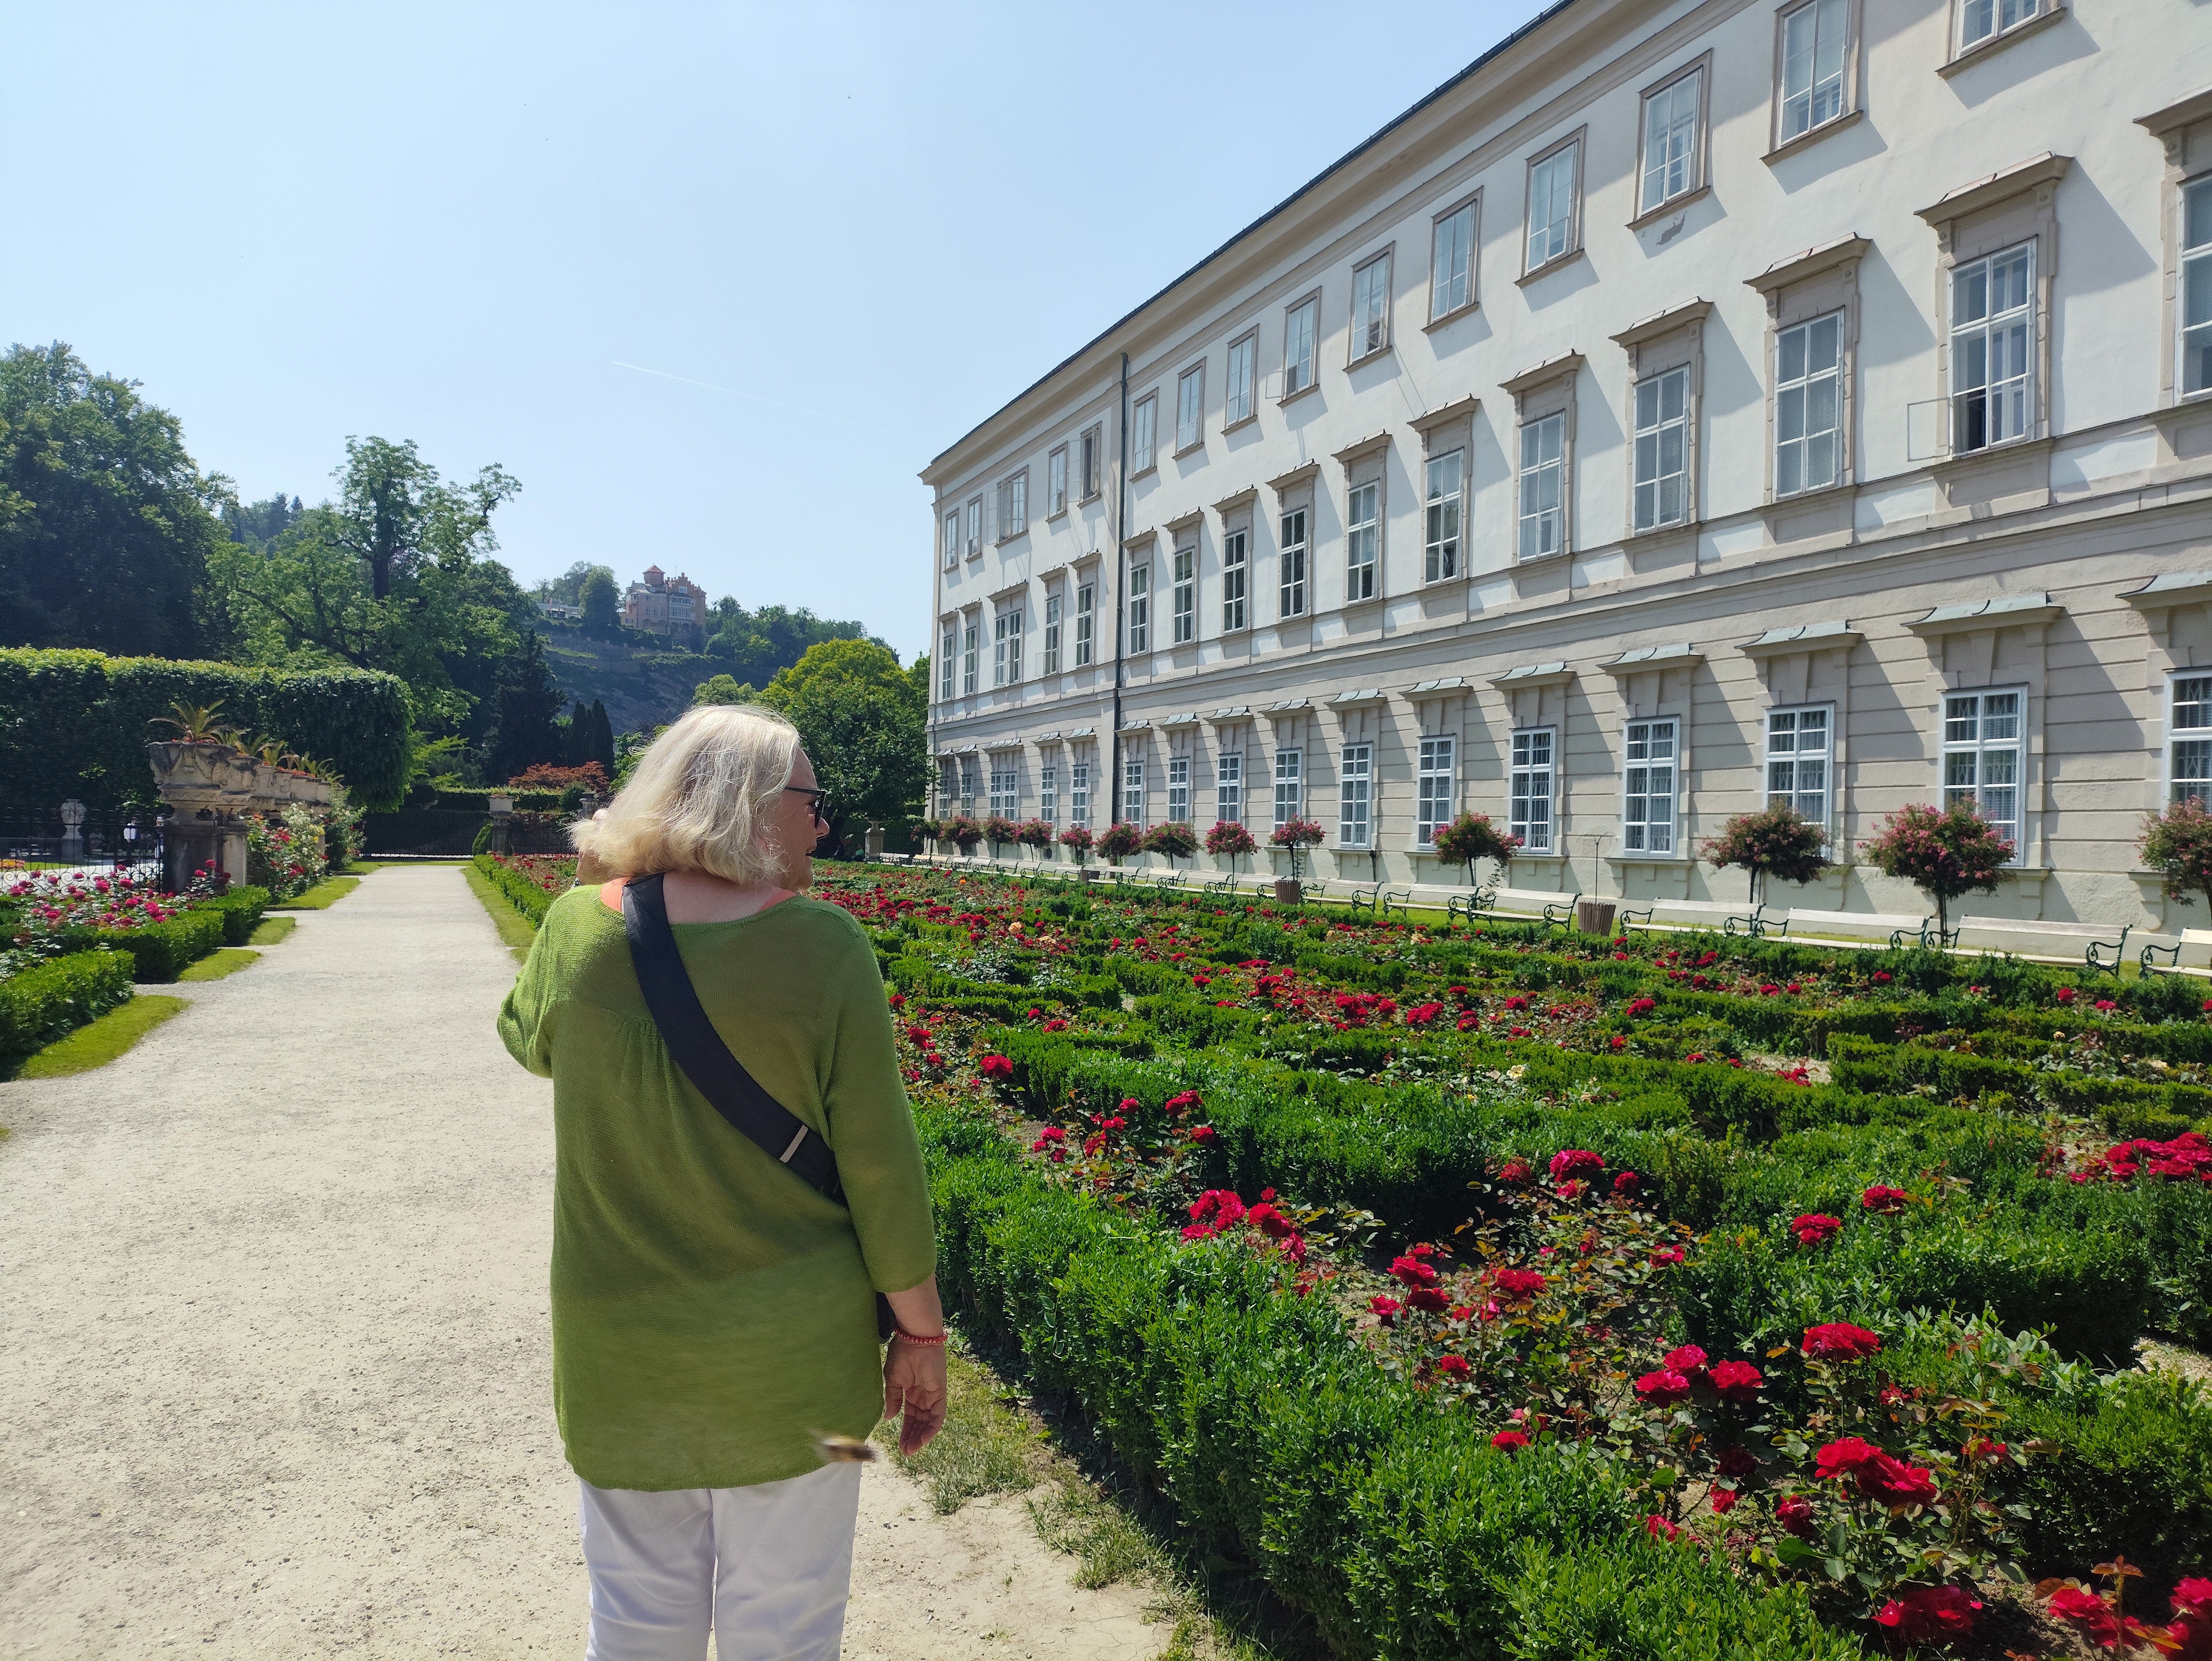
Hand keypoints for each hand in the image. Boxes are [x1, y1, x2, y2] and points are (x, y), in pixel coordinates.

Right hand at [882, 1337, 946, 1454]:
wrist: (914, 1339)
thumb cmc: (901, 1355)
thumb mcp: (892, 1380)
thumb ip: (893, 1399)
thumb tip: (889, 1418)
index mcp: (911, 1393)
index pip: (910, 1417)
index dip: (905, 1432)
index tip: (899, 1446)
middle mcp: (923, 1396)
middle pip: (920, 1422)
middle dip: (913, 1438)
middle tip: (905, 1453)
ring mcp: (932, 1395)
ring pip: (929, 1422)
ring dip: (921, 1437)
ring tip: (912, 1450)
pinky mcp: (940, 1392)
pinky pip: (938, 1415)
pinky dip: (932, 1428)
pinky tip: (924, 1439)